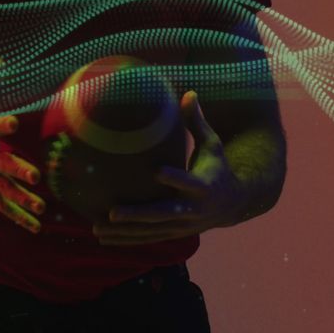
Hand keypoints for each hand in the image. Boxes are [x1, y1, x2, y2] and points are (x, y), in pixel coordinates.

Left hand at [92, 90, 248, 245]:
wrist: (235, 203)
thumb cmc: (218, 166)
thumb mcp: (212, 144)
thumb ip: (197, 122)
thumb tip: (189, 92)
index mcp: (204, 186)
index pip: (189, 182)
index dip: (176, 178)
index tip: (157, 172)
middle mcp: (193, 209)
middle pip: (164, 213)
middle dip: (139, 215)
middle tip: (113, 212)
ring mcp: (183, 225)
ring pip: (152, 231)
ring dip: (125, 231)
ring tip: (98, 228)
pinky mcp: (174, 233)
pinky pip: (148, 238)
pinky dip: (126, 240)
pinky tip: (104, 238)